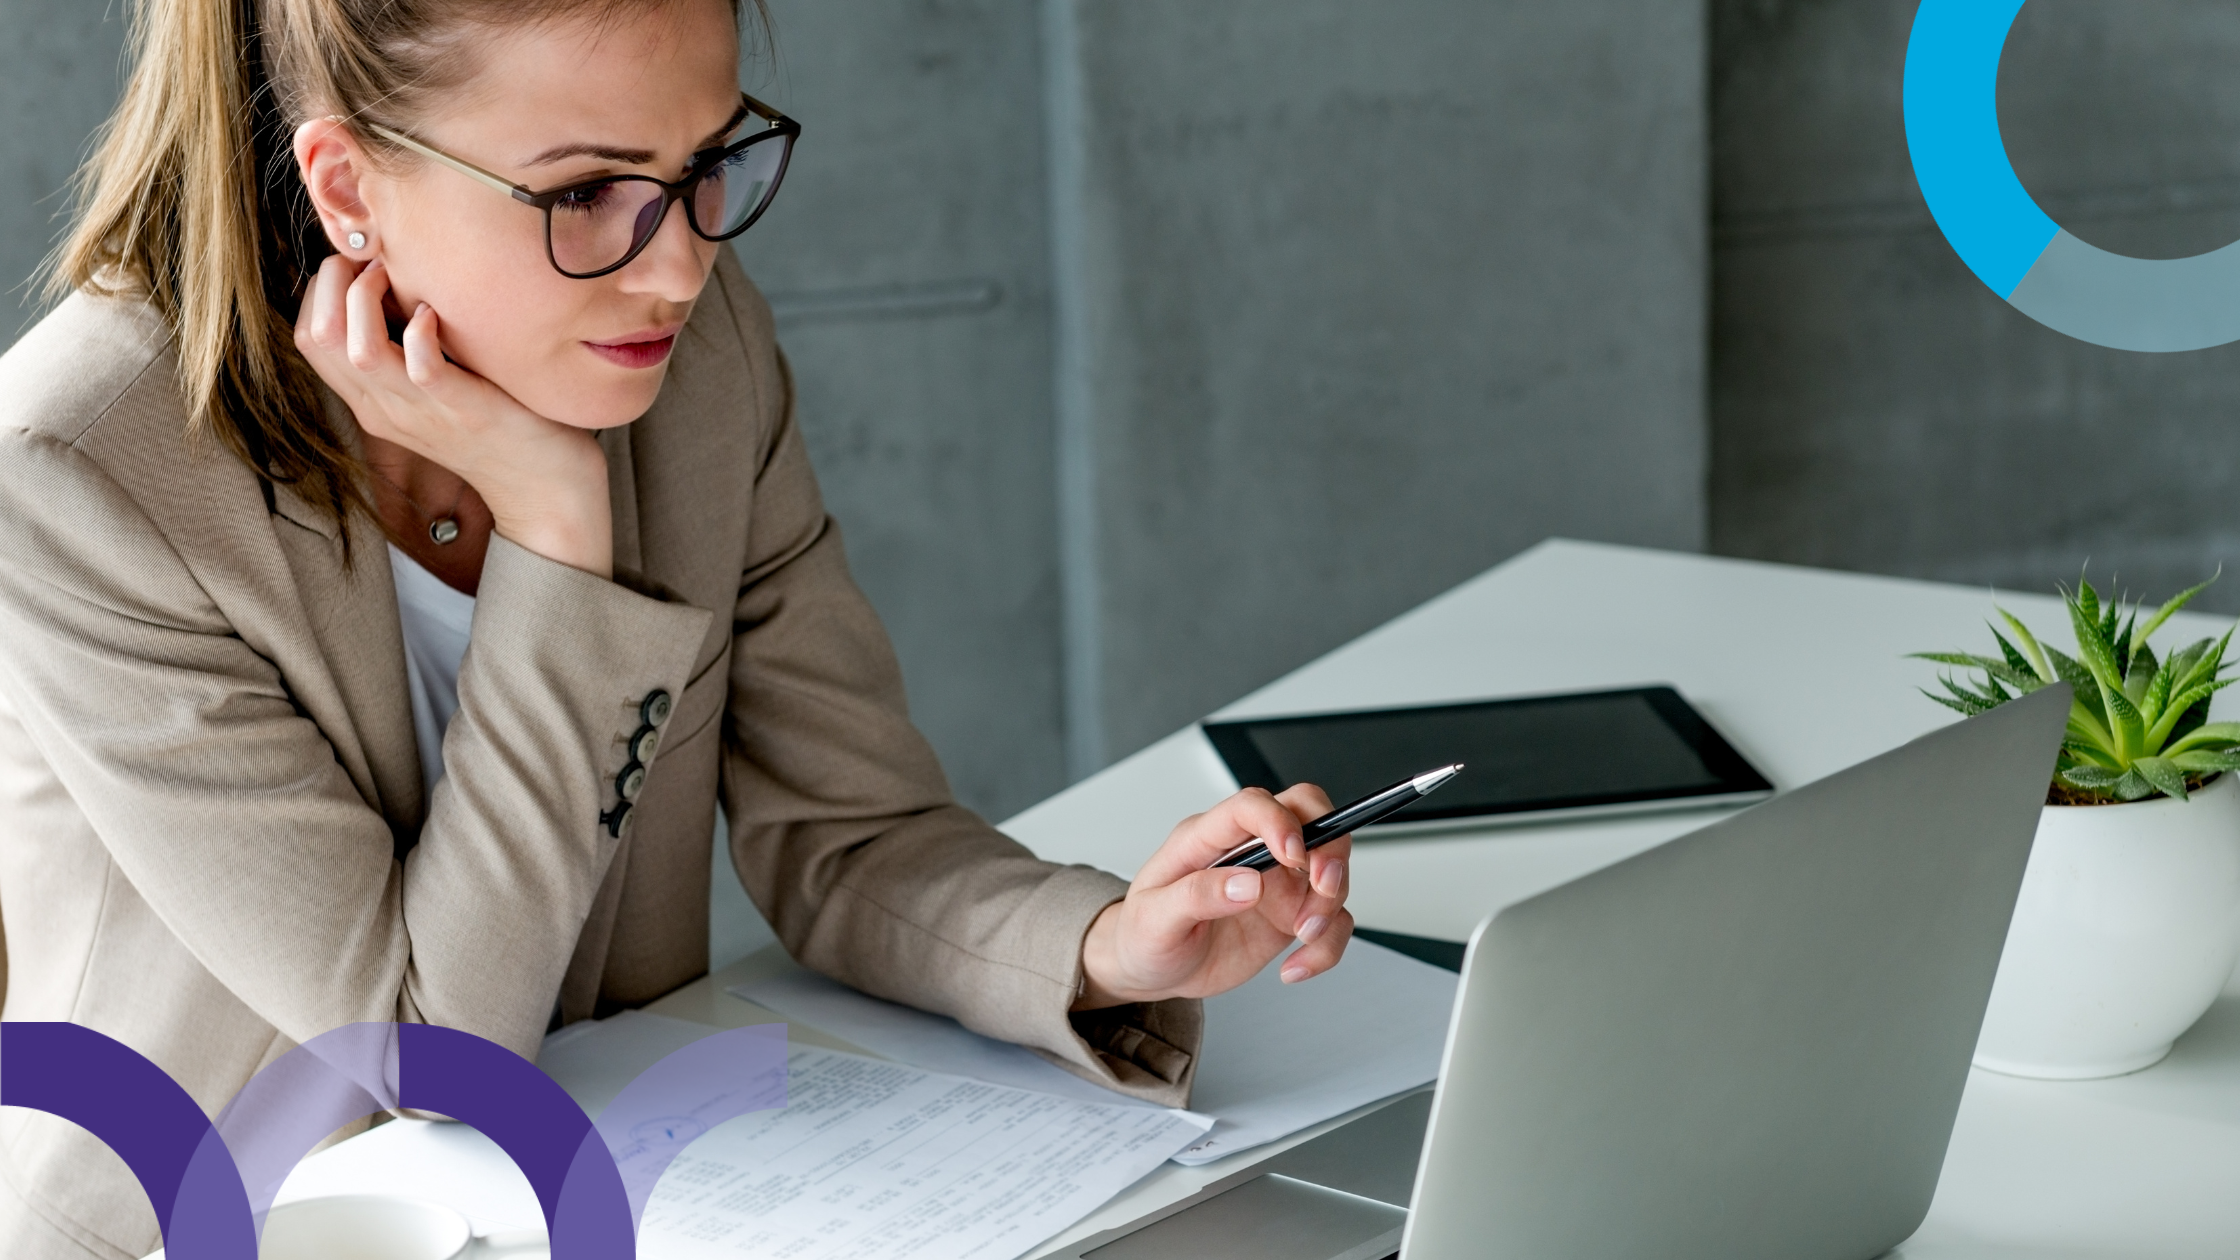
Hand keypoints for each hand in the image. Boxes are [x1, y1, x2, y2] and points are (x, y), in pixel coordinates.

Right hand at [295, 255, 613, 576]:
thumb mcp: (436, 387)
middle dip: (334, 281)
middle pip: (318, 336)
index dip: (321, 289)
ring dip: (367, 299)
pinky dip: (422, 332)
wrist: (545, 491)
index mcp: (372, 400)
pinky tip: (435, 314)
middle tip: (374, 260)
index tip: (359, 263)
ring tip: (395, 278)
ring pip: (357, 350)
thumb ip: (409, 349)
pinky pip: (421, 368)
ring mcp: (422, 413)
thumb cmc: (498, 422)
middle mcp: (385, 408)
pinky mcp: (465, 411)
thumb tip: (398, 286)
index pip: (308, 336)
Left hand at [1075, 785, 1353, 1008]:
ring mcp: (1274, 882)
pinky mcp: (1289, 915)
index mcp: (1207, 838)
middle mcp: (1248, 851)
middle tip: (1323, 885)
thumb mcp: (1154, 918)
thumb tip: (1246, 883)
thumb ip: (1197, 896)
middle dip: (1329, 846)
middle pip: (1308, 815)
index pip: (1251, 805)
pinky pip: (1331, 920)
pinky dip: (1327, 946)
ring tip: (1303, 937)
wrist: (1149, 970)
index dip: (1279, 821)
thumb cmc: (1143, 935)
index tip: (1292, 854)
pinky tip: (1297, 966)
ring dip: (1330, 904)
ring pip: (1330, 868)